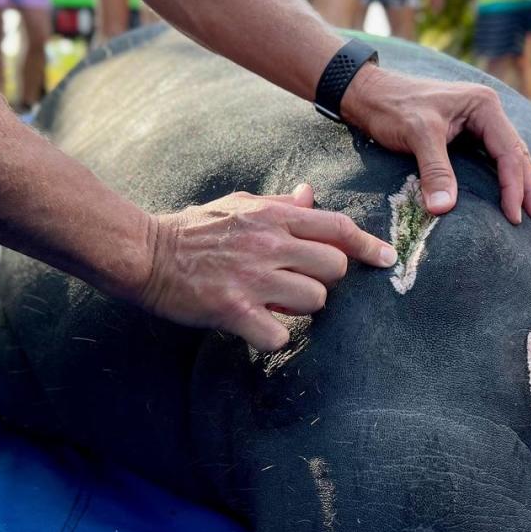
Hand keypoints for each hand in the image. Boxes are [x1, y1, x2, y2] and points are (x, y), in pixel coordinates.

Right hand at [138, 183, 396, 349]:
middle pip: (335, 268)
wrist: (144, 252)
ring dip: (298, 309)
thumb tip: (311, 195)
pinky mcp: (233, 309)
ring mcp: (253, 277)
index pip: (337, 227)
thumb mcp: (239, 204)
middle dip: (323, 280)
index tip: (387, 259)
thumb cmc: (193, 230)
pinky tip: (255, 326)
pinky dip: (272, 336)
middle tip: (295, 284)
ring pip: (314, 302)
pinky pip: (279, 334)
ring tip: (270, 303)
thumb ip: (280, 204)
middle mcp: (269, 243)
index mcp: (273, 216)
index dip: (369, 246)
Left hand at [342, 64, 530, 227]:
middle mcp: (486, 111)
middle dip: (528, 189)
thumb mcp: (416, 135)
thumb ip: (434, 170)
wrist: (368, 93)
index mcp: (484, 106)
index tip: (514, 217)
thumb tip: (444, 209)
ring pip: (506, 158)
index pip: (509, 152)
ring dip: (519, 185)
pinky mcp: (464, 133)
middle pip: (516, 155)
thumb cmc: (392, 107)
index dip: (513, 187)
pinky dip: (501, 178)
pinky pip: (490, 159)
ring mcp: (477, 121)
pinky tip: (507, 195)